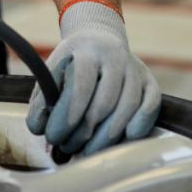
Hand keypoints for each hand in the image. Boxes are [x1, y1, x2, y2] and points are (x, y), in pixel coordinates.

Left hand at [26, 1, 161, 155]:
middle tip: (68, 147)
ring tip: (88, 151)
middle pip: (105, 101)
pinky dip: (140, 124)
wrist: (99, 40)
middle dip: (85, 131)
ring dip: (108, 136)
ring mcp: (134, 68)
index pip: (81, 84)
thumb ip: (42, 101)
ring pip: (128, 106)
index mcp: (86, 51)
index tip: (54, 136)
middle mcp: (114, 56)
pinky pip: (151, 104)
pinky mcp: (149, 80)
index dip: (68, 114)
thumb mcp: (51, 74)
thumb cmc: (71, 65)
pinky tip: (125, 137)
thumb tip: (40, 130)